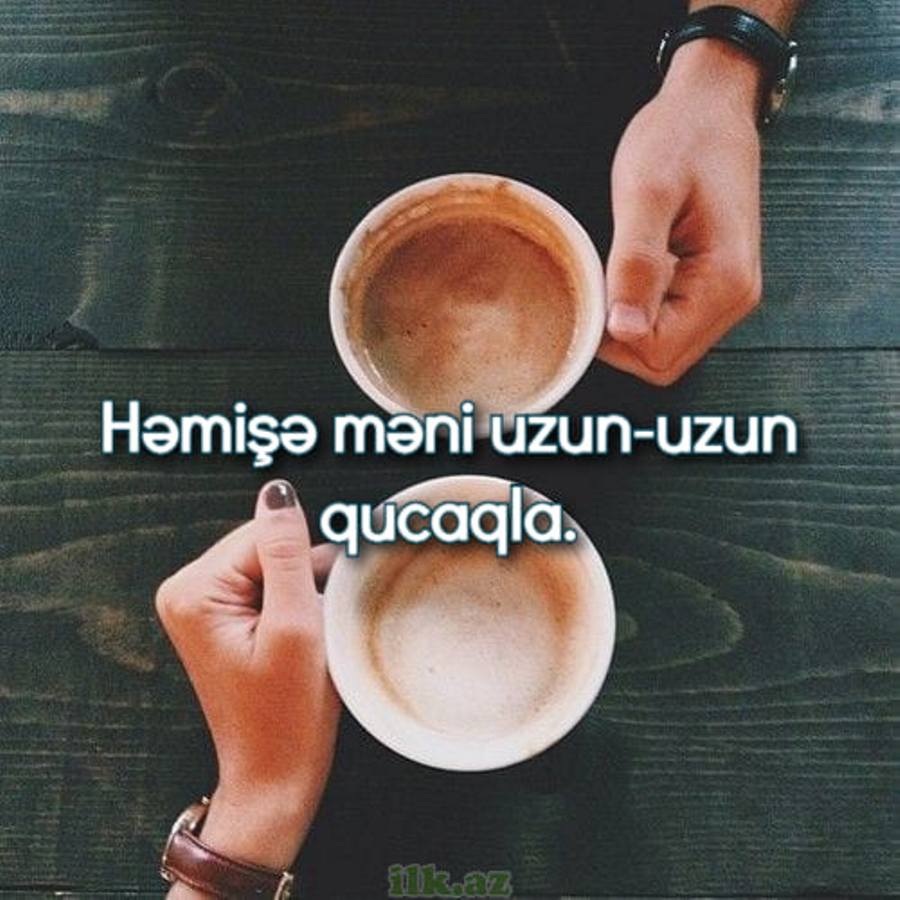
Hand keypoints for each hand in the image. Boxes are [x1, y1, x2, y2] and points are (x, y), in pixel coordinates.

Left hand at [156, 480, 339, 884]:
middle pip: (265, 545)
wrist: (274, 775)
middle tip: (316, 626)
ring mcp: (202, 605)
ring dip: (302, 590)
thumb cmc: (286, 714)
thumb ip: (286, 551)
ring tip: (308, 638)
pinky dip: (294, 602)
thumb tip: (277, 491)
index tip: (322, 606)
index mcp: (194, 590)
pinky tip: (301, 636)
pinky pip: (267, 584)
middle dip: (303, 576)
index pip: (266, 535)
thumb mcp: (294, 626)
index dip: (307, 566)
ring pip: (272, 562)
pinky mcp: (221, 617)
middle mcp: (186, 591)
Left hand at [599, 39, 764, 384]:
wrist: (710, 105)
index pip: (657, 353)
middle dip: (619, 338)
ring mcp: (727, 296)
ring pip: (664, 348)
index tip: (590, 293)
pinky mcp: (713, 286)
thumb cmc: (679, 138)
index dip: (612, 338)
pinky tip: (629, 274)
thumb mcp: (646, 195)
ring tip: (614, 273)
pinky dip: (640, 312)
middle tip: (597, 284)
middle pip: (662, 362)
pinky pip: (670, 325)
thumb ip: (636, 265)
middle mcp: (735, 299)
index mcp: (725, 283)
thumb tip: (623, 330)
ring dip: (629, 325)